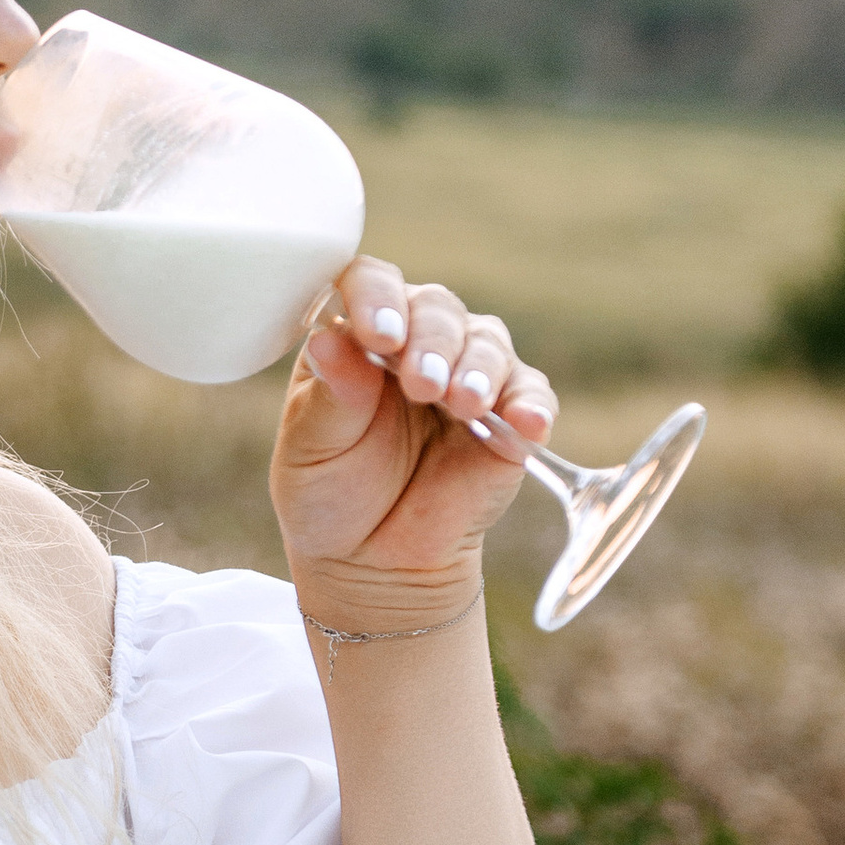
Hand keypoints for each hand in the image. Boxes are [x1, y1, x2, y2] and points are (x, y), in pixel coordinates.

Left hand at [270, 257, 555, 607]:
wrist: (373, 560)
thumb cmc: (331, 494)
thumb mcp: (312, 450)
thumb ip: (330, 396)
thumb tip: (329, 337)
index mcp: (357, 334)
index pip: (371, 284)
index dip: (376, 298)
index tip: (375, 335)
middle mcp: (416, 340)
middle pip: (436, 308)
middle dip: (432, 342)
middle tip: (422, 384)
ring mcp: (466, 373)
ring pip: (486, 342)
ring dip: (478, 367)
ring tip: (464, 403)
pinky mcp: (509, 416)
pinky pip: (531, 396)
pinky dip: (532, 405)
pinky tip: (527, 424)